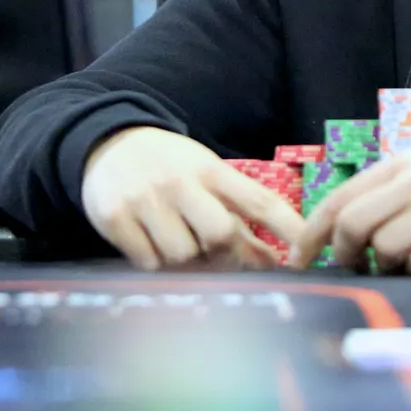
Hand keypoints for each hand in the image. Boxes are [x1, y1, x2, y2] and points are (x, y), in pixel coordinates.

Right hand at [81, 126, 305, 270]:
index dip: (287, 230)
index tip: (303, 259)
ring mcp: (145, 200)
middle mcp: (180, 182)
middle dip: (230, 257)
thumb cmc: (169, 165)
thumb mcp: (207, 173)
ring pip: (184, 256)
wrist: (107, 142)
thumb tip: (274, 261)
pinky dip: (158, 268)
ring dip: (191, 266)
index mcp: (211, 169)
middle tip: (227, 262)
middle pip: (221, 235)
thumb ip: (238, 212)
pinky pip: (147, 264)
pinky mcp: (114, 219)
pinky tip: (157, 251)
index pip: (259, 201)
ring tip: (186, 252)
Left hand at [285, 146, 410, 272]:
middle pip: (353, 224)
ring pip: (385, 247)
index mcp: (405, 163)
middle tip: (354, 269)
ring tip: (407, 266)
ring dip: (388, 267)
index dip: (313, 233)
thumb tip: (351, 235)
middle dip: (344, 254)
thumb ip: (395, 193)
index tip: (300, 259)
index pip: (341, 197)